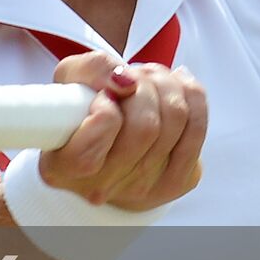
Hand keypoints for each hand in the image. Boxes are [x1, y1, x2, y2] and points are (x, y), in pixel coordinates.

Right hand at [39, 52, 206, 211]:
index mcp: (63, 168)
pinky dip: (190, 95)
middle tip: (130, 77)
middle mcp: (102, 186)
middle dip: (143, 85)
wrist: (99, 148)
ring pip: (176, 121)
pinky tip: (175, 86)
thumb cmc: (78, 110)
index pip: (101, 131)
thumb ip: (91, 70)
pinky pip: (197, 128)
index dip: (108, 104)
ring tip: (149, 78)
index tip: (103, 95)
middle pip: (146, 126)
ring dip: (165, 85)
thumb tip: (127, 80)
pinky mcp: (176, 182)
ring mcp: (142, 188)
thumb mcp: (69, 81)